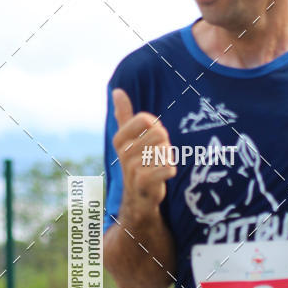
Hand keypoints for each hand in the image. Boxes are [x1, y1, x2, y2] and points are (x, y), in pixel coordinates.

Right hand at [112, 89, 176, 219]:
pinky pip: (167, 168)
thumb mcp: (128, 138)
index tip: (151, 140)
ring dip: (167, 158)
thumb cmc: (137, 162)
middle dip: (164, 145)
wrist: (139, 197)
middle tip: (156, 156)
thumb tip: (117, 91)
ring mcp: (132, 168)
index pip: (147, 120)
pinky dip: (170, 170)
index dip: (157, 128)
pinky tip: (163, 175)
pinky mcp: (143, 183)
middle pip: (159, 135)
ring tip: (157, 166)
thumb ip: (124, 115)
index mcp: (119, 138)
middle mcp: (123, 152)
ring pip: (164, 151)